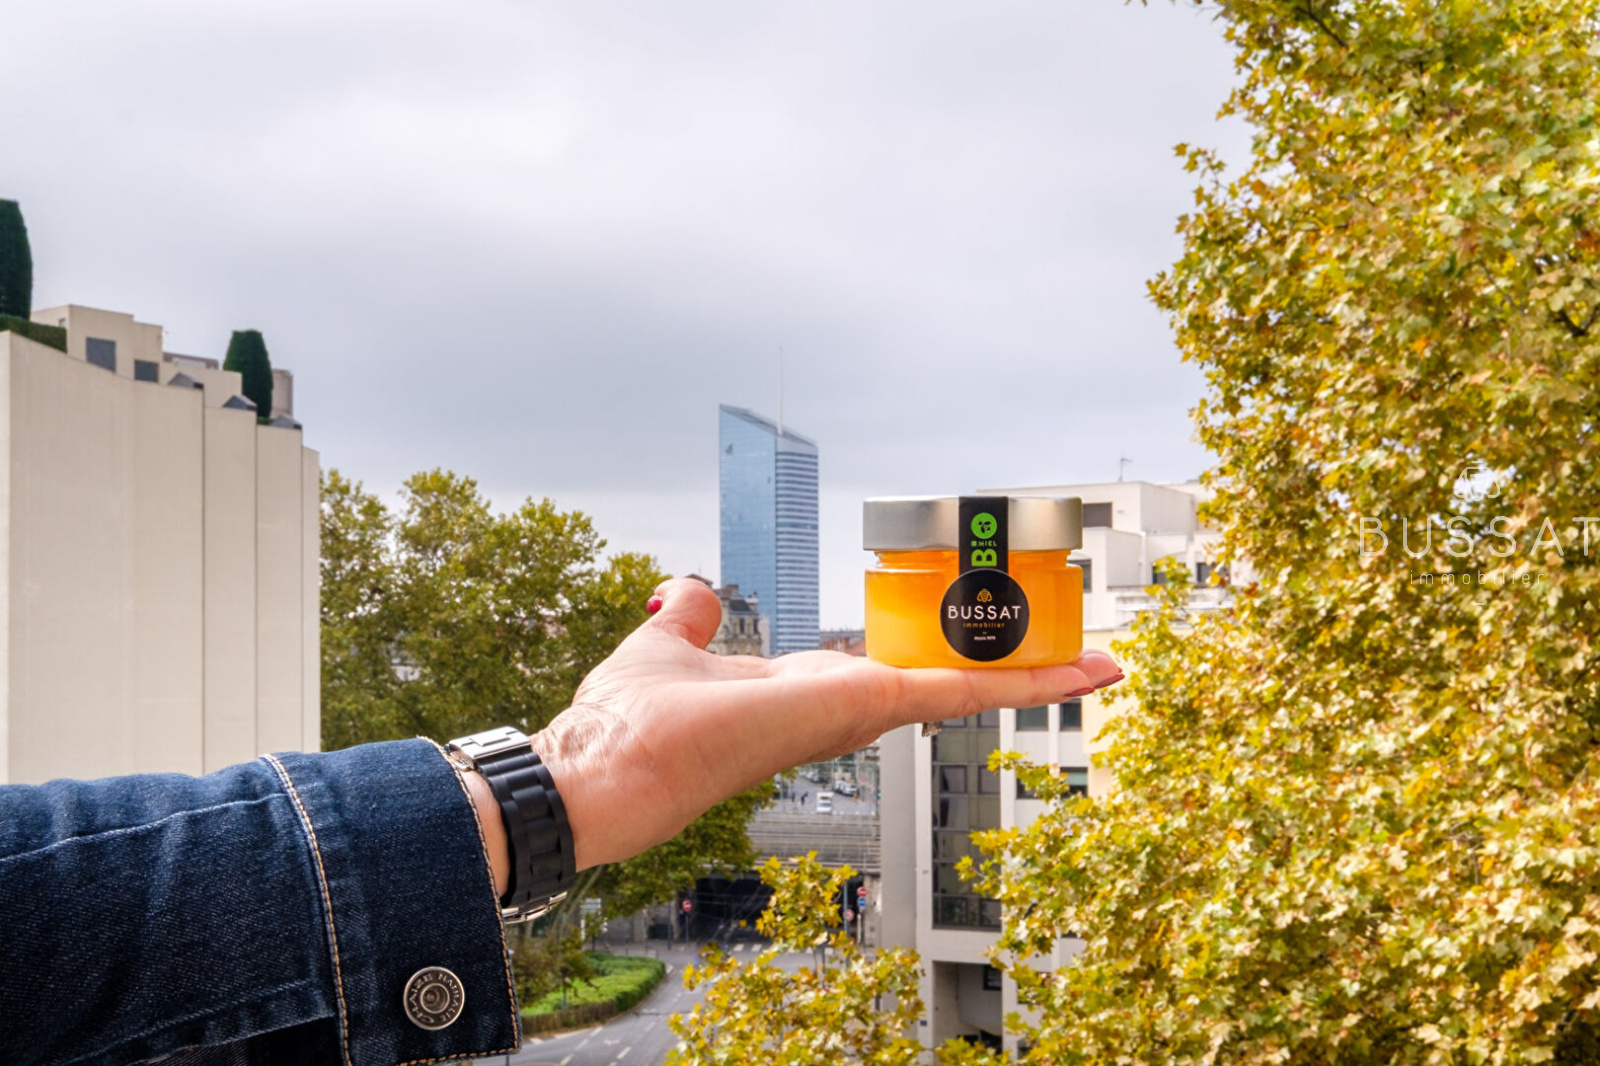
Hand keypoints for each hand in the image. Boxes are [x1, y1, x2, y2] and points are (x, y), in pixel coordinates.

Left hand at [517, 578, 1123, 872]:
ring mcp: (855, 713)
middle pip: (947, 682)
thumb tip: (695, 593)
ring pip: (964, 689)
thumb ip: (697, 620)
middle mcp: (841, 708)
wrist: (599, 769)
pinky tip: (1075, 672)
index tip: (987, 638)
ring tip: (1102, 663)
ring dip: (1035, 677)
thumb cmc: (626, 723)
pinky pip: (953, 689)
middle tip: (1084, 653)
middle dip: (1014, 669)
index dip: (946, 653)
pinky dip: (1016, 681)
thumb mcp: (672, 644)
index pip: (895, 672)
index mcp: (807, 691)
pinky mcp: (859, 707)